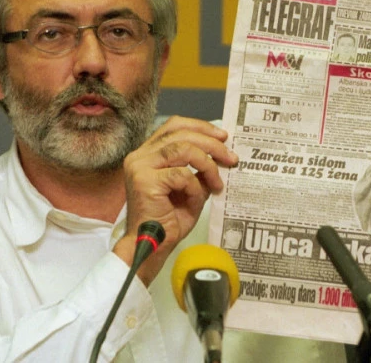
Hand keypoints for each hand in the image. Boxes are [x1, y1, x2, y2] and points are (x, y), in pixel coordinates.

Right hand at [113, 116, 237, 285]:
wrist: (152, 246)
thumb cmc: (170, 219)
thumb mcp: (191, 187)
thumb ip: (200, 168)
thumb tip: (223, 153)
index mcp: (148, 153)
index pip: (174, 125)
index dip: (200, 126)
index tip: (223, 136)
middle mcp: (140, 155)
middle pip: (181, 134)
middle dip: (211, 144)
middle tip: (231, 158)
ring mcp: (139, 166)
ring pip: (183, 149)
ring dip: (207, 165)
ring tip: (218, 182)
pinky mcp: (144, 181)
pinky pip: (181, 174)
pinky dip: (194, 186)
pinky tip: (197, 199)